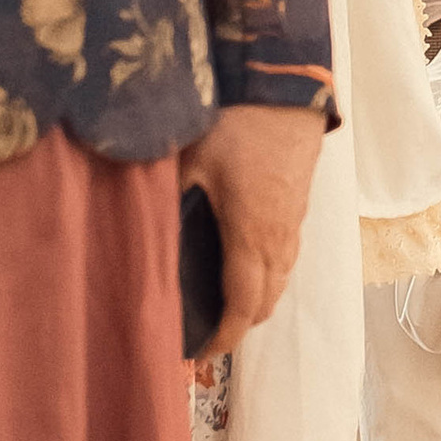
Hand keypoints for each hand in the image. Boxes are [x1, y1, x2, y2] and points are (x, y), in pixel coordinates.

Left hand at [180, 102, 327, 357]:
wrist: (289, 86)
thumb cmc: (239, 123)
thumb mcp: (191, 160)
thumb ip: (168, 201)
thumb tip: (140, 233)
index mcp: (252, 237)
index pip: (242, 306)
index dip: (224, 337)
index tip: (201, 354)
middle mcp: (280, 239)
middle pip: (266, 302)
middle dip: (238, 324)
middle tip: (204, 330)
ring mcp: (296, 223)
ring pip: (281, 280)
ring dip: (255, 299)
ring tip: (222, 303)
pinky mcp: (300, 206)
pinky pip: (287, 257)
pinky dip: (267, 274)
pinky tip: (243, 262)